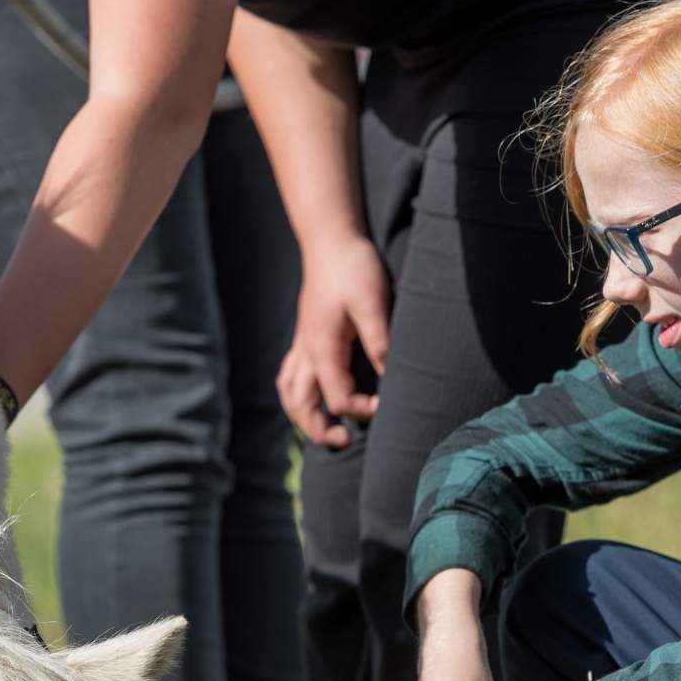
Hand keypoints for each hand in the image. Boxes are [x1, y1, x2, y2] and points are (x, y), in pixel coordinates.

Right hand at [276, 235, 390, 447]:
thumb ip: (380, 340)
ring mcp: (302, 344)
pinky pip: (290, 375)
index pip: (337, 397)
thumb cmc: (353, 266)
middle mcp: (306, 351)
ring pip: (289, 392)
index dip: (361, 409)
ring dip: (302, 416)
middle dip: (318, 429)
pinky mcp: (305, 336)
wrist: (330, 238)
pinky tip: (314, 399)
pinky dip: (297, 394)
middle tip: (345, 442)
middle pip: (301, 404)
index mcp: (322, 348)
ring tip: (326, 431)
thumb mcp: (373, 301)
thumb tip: (391, 378)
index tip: (386, 404)